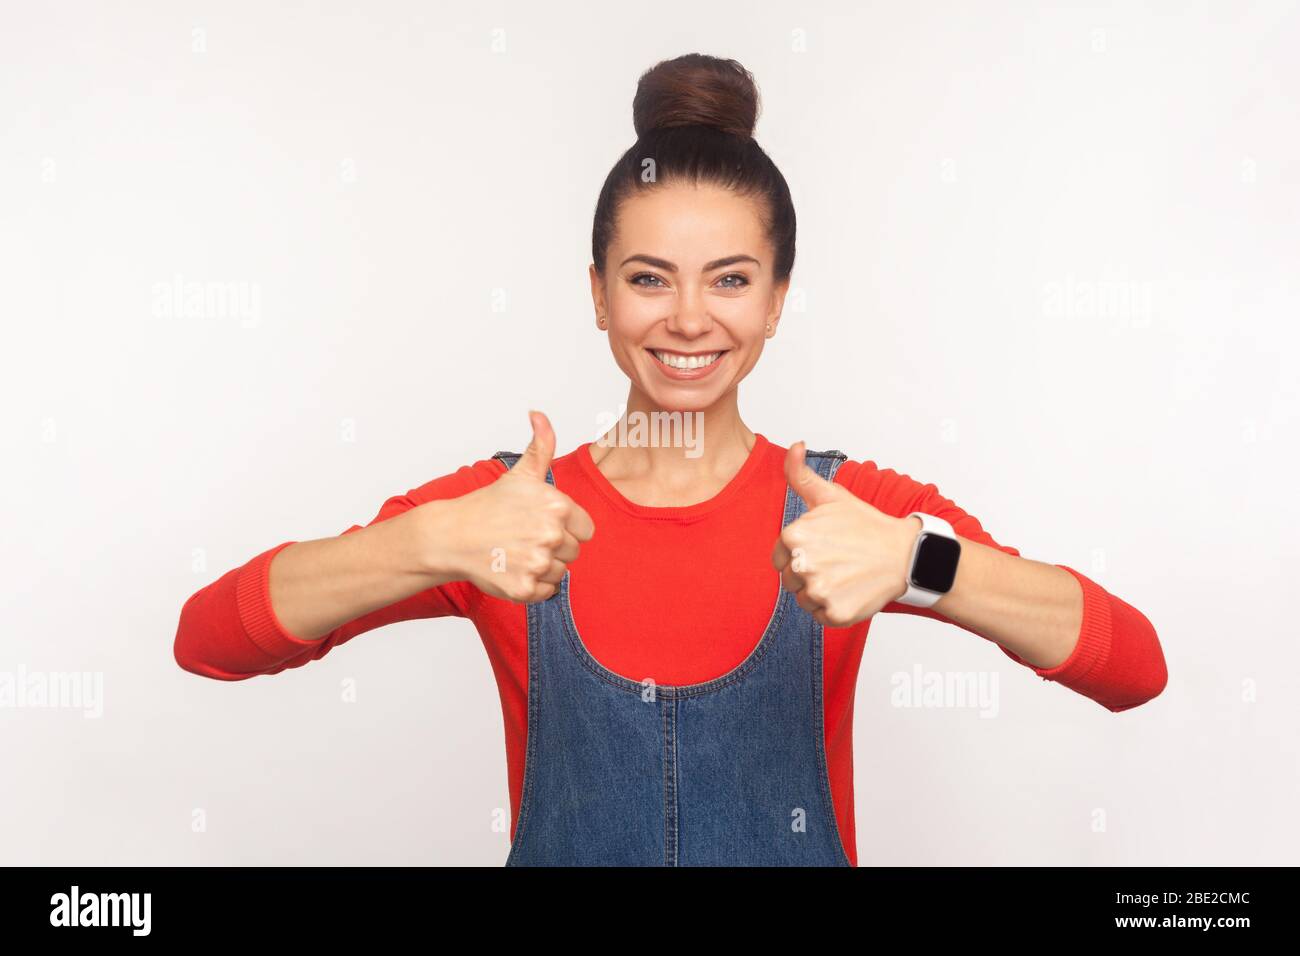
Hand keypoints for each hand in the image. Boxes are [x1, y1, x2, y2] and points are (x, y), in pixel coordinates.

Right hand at [426, 410, 594, 602]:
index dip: (566, 528)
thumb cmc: (488, 505)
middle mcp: (551, 535)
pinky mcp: (524, 588)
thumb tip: (539, 414)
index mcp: (557, 507)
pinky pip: (547, 592)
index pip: (586, 530)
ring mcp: (537, 563)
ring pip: (561, 573)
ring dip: (543, 567)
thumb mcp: (520, 473)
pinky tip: (513, 569)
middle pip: (574, 552)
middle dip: (553, 547)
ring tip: (516, 552)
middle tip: (524, 537)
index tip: (541, 524)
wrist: (451, 536)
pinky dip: (532, 586)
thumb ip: (541, 445)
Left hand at [771, 441, 919, 627]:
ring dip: (820, 591)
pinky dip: (833, 608)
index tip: (824, 548)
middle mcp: (802, 565)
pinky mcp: (834, 613)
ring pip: (804, 598)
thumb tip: (795, 446)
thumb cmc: (865, 525)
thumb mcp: (831, 496)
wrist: (904, 554)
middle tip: (837, 561)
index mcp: (794, 536)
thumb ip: (801, 474)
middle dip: (809, 572)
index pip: (779, 557)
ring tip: (845, 575)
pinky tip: (851, 590)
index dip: (800, 554)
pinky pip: (820, 615)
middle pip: (790, 579)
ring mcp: (819, 591)